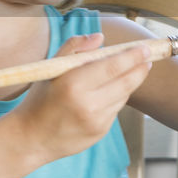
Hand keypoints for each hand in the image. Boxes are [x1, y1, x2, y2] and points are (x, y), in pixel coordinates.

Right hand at [10, 33, 152, 165]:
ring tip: (129, 71)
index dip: (132, 56)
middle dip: (140, 68)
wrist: (30, 139)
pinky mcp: (100, 133)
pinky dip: (115, 98)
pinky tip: (107, 93)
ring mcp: (96, 121)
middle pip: (126, 82)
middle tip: (147, 57)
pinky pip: (115, 110)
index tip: (144, 48)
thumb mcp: (50, 69)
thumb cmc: (39, 100)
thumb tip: (100, 38)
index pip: (113, 66)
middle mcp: (87, 104)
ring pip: (123, 96)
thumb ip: (74, 48)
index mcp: (73, 84)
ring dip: (128, 82)